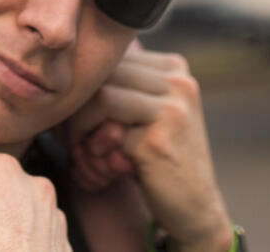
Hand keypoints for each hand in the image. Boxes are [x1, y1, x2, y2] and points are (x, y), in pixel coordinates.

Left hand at [69, 40, 232, 251]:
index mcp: (175, 68)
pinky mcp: (158, 139)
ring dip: (83, 126)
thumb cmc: (160, 158)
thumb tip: (74, 66)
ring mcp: (172, 109)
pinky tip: (107, 166)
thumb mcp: (147, 112)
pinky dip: (96, 149)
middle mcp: (179, 82)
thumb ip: (123, 86)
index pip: (114, 60)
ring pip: (102, 96)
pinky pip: (107, 131)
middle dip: (81, 107)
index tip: (83, 119)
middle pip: (105, 75)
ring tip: (88, 150)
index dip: (90, 88)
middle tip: (78, 138)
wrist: (195, 209)